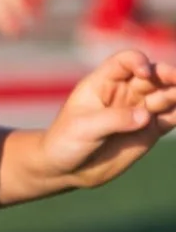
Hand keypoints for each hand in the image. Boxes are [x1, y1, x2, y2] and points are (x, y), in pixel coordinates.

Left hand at [39, 50, 175, 190]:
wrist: (65, 170)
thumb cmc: (65, 142)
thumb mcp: (84, 128)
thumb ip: (115, 120)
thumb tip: (147, 116)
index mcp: (104, 83)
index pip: (126, 61)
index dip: (139, 61)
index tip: (144, 73)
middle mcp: (126, 92)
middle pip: (154, 75)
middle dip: (168, 75)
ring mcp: (139, 109)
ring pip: (167, 94)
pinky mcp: (150, 129)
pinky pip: (171, 117)